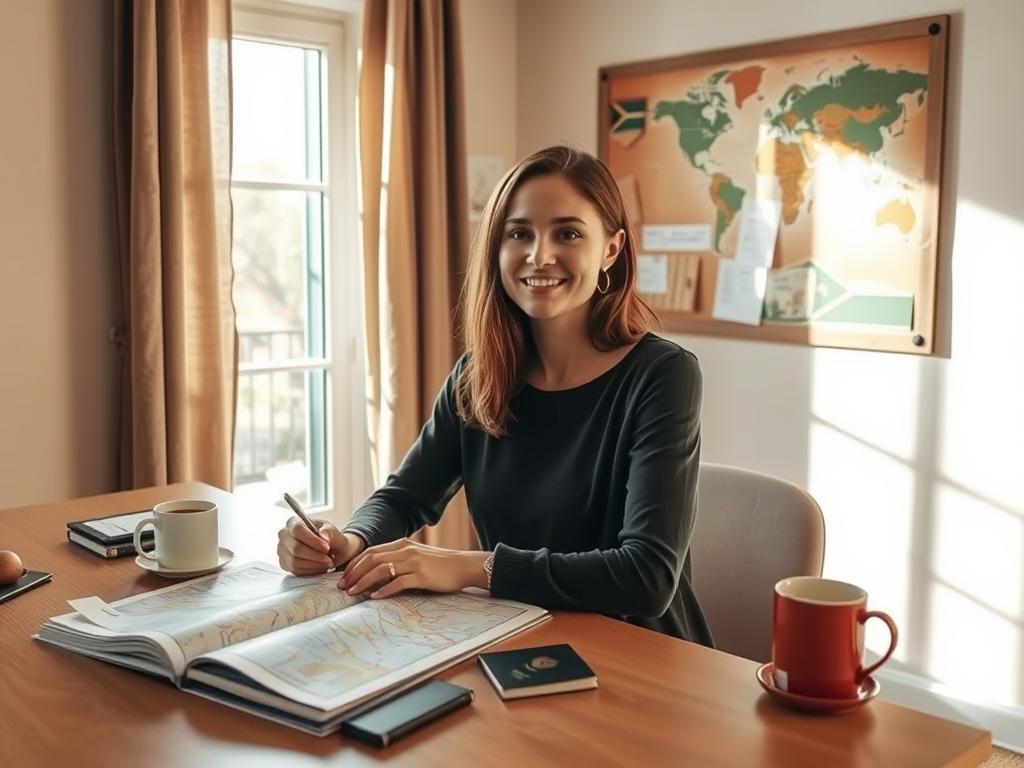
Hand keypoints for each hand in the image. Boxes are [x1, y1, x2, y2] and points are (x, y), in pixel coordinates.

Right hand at [276, 517, 365, 574]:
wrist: (331, 551)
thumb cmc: (330, 539)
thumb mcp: (335, 533)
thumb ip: (330, 532)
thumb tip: (323, 535)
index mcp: (294, 522)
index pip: (297, 529)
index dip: (312, 540)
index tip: (326, 547)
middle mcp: (284, 535)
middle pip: (295, 547)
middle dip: (315, 555)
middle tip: (329, 558)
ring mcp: (282, 550)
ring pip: (295, 561)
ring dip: (314, 564)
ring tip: (327, 562)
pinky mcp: (284, 564)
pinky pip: (296, 570)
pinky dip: (311, 570)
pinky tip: (320, 566)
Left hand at [339, 538, 488, 598]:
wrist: (463, 566)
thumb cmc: (439, 565)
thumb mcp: (416, 556)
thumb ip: (397, 560)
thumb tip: (376, 573)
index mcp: (401, 544)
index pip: (370, 551)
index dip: (355, 564)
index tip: (344, 576)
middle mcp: (405, 550)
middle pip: (371, 559)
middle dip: (353, 573)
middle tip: (342, 586)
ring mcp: (414, 562)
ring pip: (381, 570)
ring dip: (363, 581)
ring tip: (353, 592)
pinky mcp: (422, 576)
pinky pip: (398, 583)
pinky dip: (384, 590)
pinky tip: (374, 597)